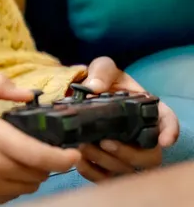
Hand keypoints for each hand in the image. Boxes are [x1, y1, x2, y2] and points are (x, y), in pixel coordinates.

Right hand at [0, 74, 80, 204]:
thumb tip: (27, 93)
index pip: (44, 156)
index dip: (65, 158)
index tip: (73, 152)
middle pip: (41, 173)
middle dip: (47, 162)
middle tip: (40, 148)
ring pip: (29, 186)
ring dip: (32, 174)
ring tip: (21, 159)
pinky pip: (13, 195)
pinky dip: (16, 184)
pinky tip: (2, 170)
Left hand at [73, 56, 179, 181]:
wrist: (78, 94)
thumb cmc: (101, 81)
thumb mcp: (103, 69)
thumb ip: (101, 72)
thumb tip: (94, 87)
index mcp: (147, 111)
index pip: (167, 122)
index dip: (170, 133)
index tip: (163, 140)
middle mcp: (141, 135)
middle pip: (150, 157)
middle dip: (129, 154)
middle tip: (105, 142)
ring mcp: (125, 153)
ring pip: (128, 170)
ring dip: (106, 162)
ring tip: (84, 146)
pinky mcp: (106, 165)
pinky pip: (105, 178)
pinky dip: (93, 173)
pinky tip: (80, 160)